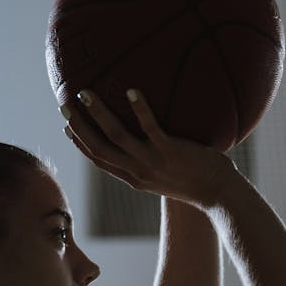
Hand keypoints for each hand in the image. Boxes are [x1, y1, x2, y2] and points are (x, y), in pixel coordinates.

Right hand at [61, 88, 237, 207]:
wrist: (221, 196)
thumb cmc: (200, 182)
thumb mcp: (168, 175)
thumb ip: (154, 161)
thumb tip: (152, 140)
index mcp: (135, 178)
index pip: (99, 161)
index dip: (81, 144)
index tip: (67, 127)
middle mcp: (138, 172)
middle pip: (98, 149)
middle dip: (78, 127)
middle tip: (64, 105)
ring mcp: (153, 162)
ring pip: (116, 137)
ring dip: (98, 114)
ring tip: (85, 92)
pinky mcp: (170, 152)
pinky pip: (150, 127)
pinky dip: (140, 109)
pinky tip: (132, 89)